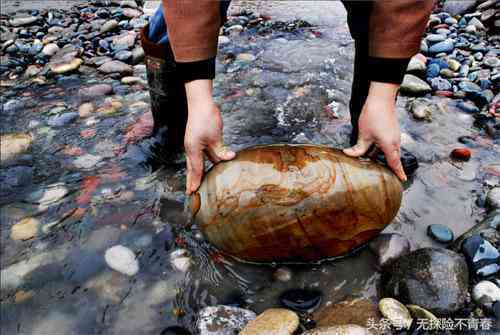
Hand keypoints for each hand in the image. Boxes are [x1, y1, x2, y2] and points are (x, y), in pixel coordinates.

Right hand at [184, 79, 234, 194]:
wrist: (201, 102)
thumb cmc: (206, 118)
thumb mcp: (215, 137)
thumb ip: (220, 150)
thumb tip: (228, 159)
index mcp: (193, 150)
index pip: (195, 170)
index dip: (195, 182)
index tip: (192, 193)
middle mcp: (191, 148)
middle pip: (192, 168)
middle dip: (192, 180)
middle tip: (190, 193)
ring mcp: (194, 144)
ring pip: (196, 162)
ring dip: (198, 172)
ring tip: (198, 183)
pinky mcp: (198, 139)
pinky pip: (202, 155)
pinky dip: (205, 162)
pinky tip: (211, 165)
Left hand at [343, 82, 406, 181]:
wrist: (381, 98)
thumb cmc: (373, 115)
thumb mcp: (363, 134)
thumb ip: (358, 148)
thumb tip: (349, 155)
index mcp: (390, 145)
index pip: (395, 163)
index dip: (398, 172)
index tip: (403, 180)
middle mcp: (395, 142)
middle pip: (394, 159)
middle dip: (392, 168)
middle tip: (389, 177)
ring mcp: (394, 135)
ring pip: (391, 151)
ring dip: (386, 158)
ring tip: (378, 166)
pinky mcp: (391, 130)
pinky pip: (389, 145)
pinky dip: (384, 151)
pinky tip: (375, 151)